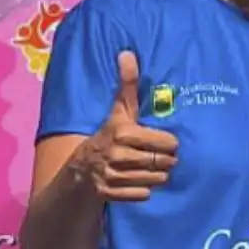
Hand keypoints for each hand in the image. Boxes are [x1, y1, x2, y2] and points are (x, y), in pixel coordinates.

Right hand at [72, 52, 178, 201]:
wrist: (79, 170)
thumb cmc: (109, 135)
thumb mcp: (119, 111)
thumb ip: (127, 85)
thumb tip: (127, 53)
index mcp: (122, 132)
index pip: (166, 142)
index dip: (170, 144)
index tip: (167, 142)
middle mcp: (116, 155)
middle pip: (163, 162)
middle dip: (166, 160)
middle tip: (160, 156)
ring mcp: (112, 176)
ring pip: (156, 179)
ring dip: (158, 175)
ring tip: (150, 167)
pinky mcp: (110, 194)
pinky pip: (144, 194)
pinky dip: (144, 190)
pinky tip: (138, 181)